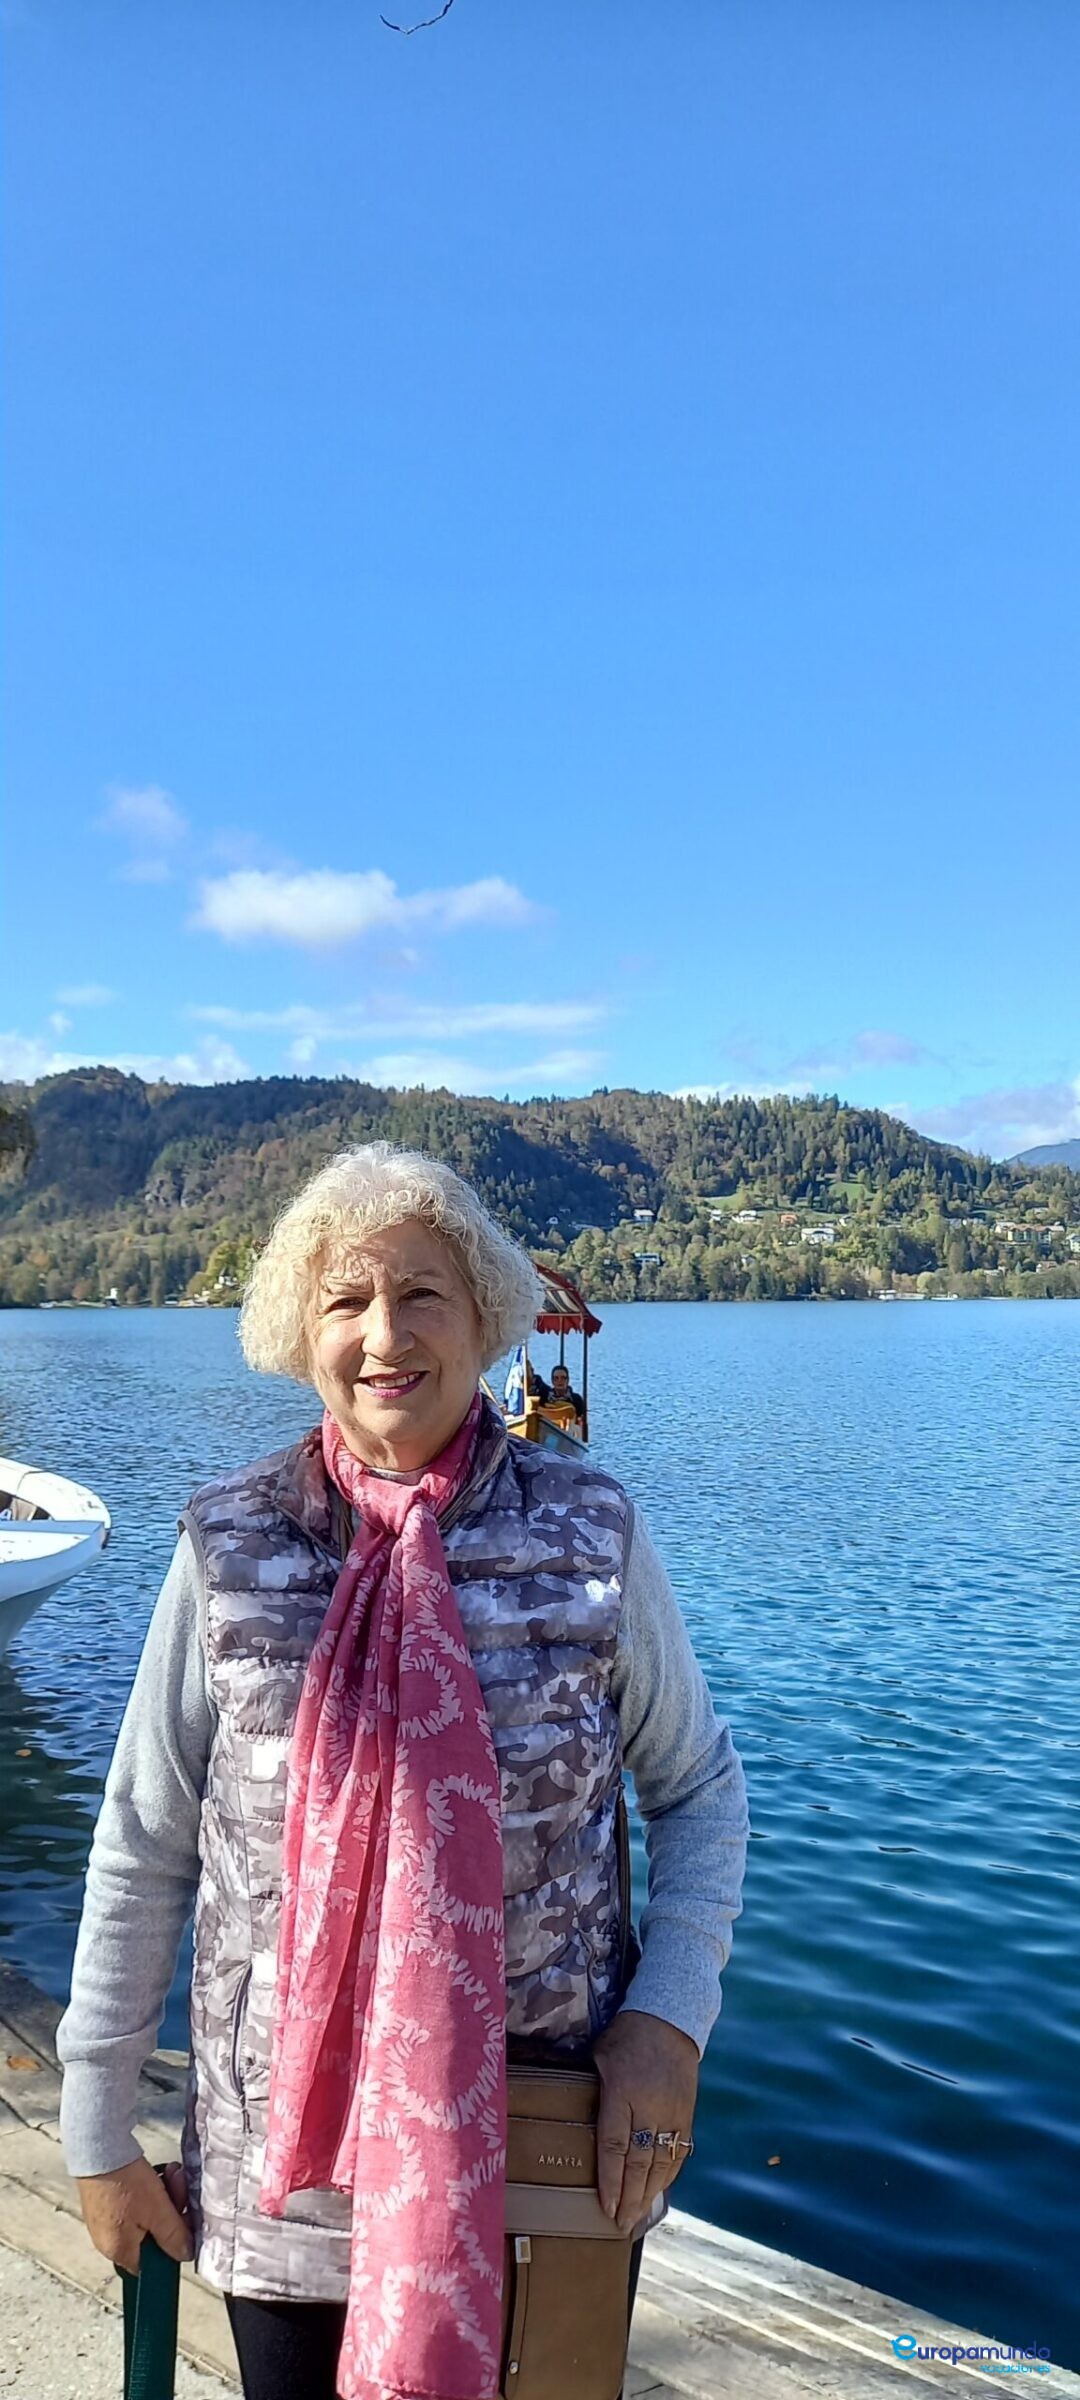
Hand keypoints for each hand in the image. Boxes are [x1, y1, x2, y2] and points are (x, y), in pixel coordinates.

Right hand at [76, 2153, 194, 2275]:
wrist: (97, 2147)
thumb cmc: (125, 2183)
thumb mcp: (157, 2211)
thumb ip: (173, 2236)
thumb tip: (184, 2255)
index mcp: (118, 2251)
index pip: (150, 2265)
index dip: (170, 2246)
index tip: (183, 2224)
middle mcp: (108, 2240)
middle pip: (151, 2235)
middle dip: (171, 2210)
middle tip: (179, 2186)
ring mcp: (105, 2219)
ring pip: (146, 2214)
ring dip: (164, 2194)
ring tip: (172, 2172)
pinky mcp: (105, 2200)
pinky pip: (134, 2202)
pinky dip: (149, 2188)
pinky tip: (159, 2171)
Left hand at [592, 2008, 698, 2233]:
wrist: (670, 2020)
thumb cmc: (626, 2037)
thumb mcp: (600, 2057)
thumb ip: (594, 2093)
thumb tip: (578, 2124)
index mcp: (623, 2092)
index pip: (615, 2144)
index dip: (610, 2179)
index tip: (605, 2206)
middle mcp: (651, 2107)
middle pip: (639, 2161)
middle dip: (629, 2197)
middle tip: (619, 2224)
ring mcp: (672, 2113)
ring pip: (661, 2162)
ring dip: (648, 2193)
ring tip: (635, 2217)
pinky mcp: (687, 2115)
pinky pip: (678, 2152)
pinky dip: (667, 2175)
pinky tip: (657, 2192)